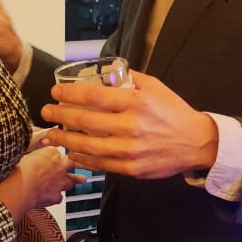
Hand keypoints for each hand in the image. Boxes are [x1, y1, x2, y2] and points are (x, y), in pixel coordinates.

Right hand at [0, 145, 83, 221]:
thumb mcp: (26, 155)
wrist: (21, 186)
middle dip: (70, 167)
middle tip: (67, 168)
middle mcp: (60, 166)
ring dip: (65, 183)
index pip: (58, 152)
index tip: (50, 159)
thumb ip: (36, 156)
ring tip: (61, 184)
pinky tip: (49, 197)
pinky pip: (59, 197)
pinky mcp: (57, 196)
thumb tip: (35, 156)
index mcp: (52, 152)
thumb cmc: (19, 170)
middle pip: (71, 165)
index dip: (55, 156)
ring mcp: (61, 182)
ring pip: (69, 182)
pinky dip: (54, 197)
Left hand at [40, 70, 218, 178]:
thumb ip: (130, 79)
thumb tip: (107, 74)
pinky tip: (71, 153)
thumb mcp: (155, 87)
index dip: (69, 94)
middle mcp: (130, 126)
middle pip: (85, 121)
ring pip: (88, 146)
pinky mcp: (131, 168)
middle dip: (60, 115)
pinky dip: (82, 158)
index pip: (94, 97)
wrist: (196, 143)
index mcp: (135, 102)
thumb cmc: (173, 112)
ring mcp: (129, 150)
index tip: (54, 92)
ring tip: (52, 134)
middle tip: (46, 111)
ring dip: (65, 140)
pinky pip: (100, 164)